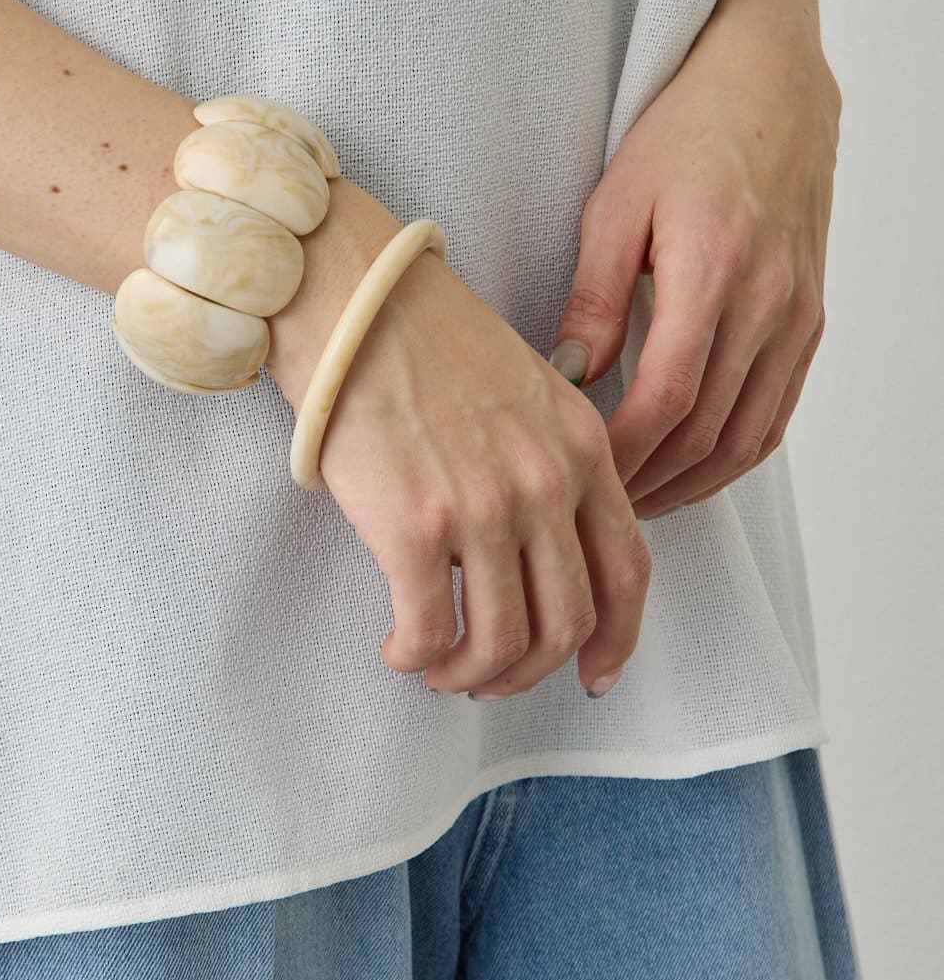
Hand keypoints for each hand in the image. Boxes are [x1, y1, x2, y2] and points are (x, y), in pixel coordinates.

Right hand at [268, 188, 651, 699]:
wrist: (350, 300)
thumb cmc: (421, 336)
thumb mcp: (525, 389)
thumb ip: (549, 461)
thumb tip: (530, 546)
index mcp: (583, 448)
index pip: (628, 570)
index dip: (616, 640)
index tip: (594, 675)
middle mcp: (547, 484)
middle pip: (567, 622)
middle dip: (529, 671)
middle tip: (489, 679)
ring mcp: (485, 508)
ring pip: (502, 642)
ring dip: (469, 675)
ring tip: (437, 668)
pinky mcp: (415, 527)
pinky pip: (430, 630)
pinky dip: (415, 656)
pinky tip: (398, 648)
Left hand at [549, 0, 836, 516]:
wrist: (774, 84)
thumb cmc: (684, 131)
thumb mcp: (617, 202)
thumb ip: (595, 296)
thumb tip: (569, 378)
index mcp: (713, 268)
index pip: (665, 399)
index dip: (619, 453)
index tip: (573, 474)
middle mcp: (769, 301)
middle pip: (707, 431)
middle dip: (647, 482)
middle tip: (591, 504)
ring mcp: (799, 314)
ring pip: (749, 434)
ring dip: (691, 481)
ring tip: (633, 501)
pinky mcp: (811, 318)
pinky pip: (777, 410)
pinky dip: (733, 454)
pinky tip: (688, 467)